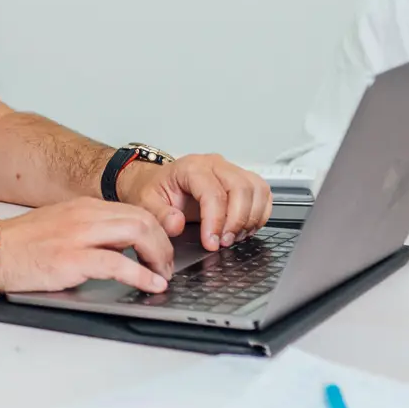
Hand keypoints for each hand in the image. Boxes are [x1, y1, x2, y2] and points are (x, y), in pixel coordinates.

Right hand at [0, 197, 174, 294]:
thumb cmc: (20, 245)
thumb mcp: (60, 226)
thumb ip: (89, 232)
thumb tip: (119, 249)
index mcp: (83, 207)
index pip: (134, 211)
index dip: (156, 232)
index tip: (161, 251)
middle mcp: (85, 215)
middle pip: (143, 220)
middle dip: (163, 244)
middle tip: (166, 266)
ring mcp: (79, 235)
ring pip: (138, 234)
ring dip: (158, 257)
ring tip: (161, 276)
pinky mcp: (73, 259)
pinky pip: (120, 264)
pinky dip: (142, 276)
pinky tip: (150, 285)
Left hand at [118, 153, 271, 251]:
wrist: (157, 182)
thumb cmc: (154, 189)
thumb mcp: (145, 202)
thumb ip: (159, 215)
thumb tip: (176, 224)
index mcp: (191, 167)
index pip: (213, 193)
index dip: (215, 222)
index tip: (211, 243)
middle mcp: (214, 164)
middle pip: (241, 189)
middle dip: (236, 221)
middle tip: (223, 242)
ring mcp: (230, 170)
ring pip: (257, 189)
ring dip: (250, 218)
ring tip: (233, 237)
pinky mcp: (242, 179)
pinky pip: (263, 193)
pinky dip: (260, 213)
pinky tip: (244, 228)